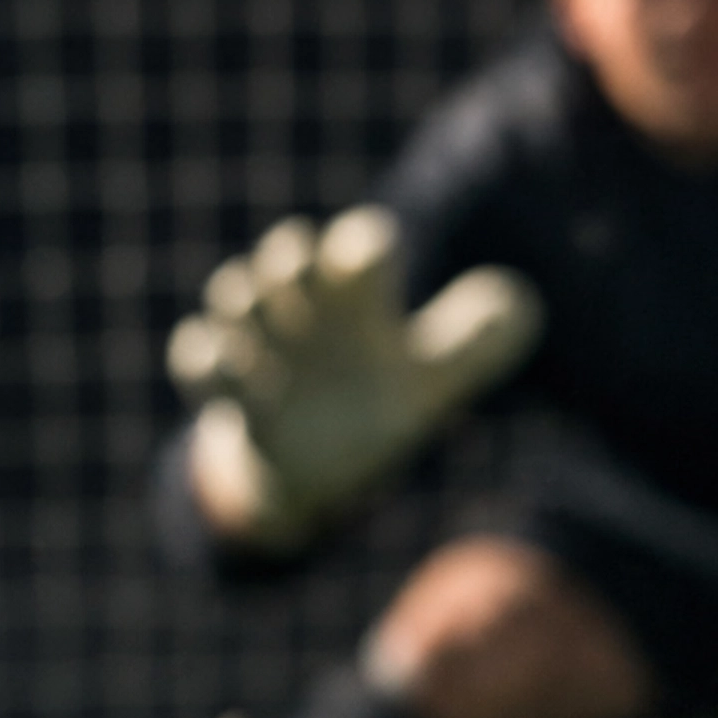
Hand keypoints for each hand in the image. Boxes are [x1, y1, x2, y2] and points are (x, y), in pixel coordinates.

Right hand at [167, 207, 544, 550]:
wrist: (313, 471)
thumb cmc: (368, 409)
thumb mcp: (427, 387)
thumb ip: (471, 350)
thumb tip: (521, 304)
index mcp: (356, 301)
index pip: (363, 250)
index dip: (366, 246)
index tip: (376, 259)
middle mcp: (306, 313)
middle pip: (287, 255)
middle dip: (290, 256)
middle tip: (300, 271)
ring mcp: (261, 350)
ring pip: (234, 295)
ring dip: (242, 298)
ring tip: (257, 314)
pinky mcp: (229, 396)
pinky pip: (196, 358)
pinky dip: (206, 356)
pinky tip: (229, 366)